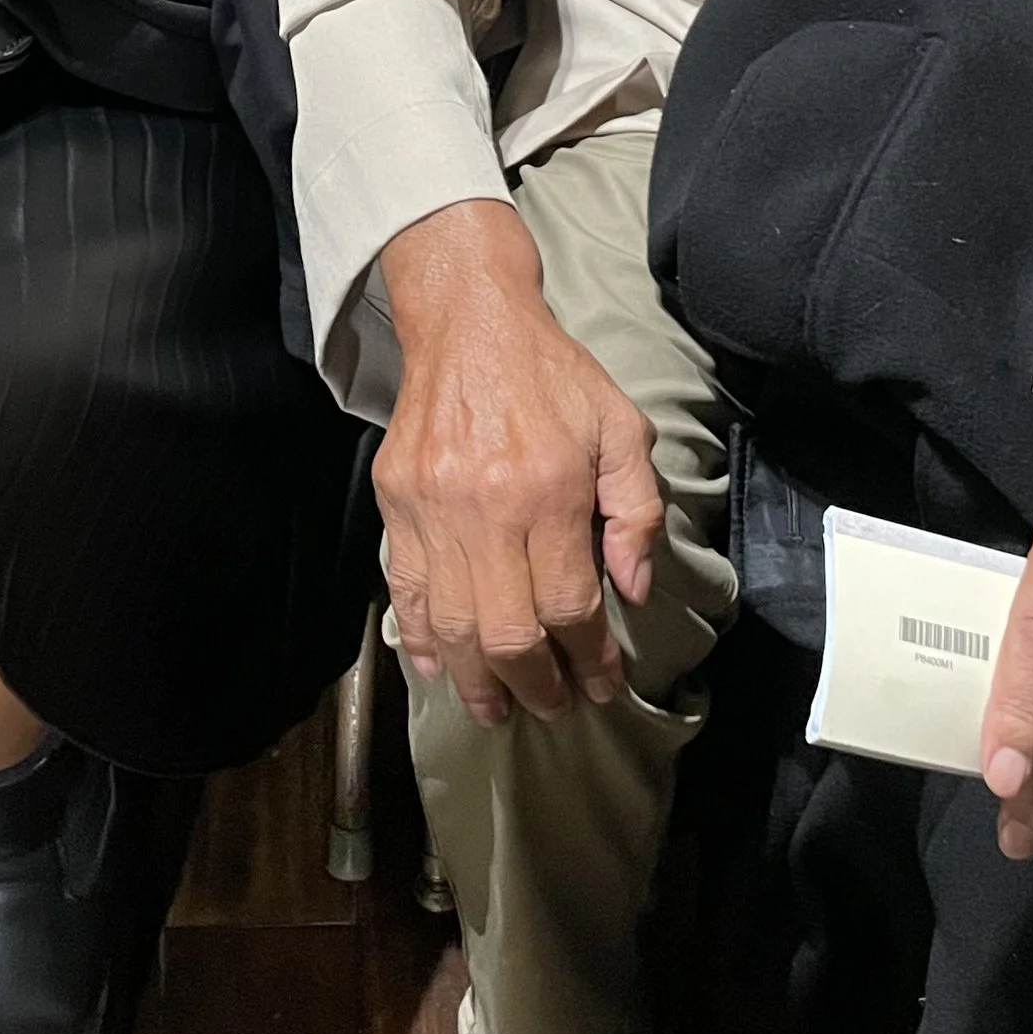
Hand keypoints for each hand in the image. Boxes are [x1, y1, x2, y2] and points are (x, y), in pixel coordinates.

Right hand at [376, 197, 664, 727]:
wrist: (468, 324)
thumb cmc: (555, 377)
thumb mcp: (621, 428)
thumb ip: (636, 511)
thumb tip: (632, 590)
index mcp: (548, 493)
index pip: (569, 606)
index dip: (589, 659)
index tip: (601, 685)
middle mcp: (485, 511)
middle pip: (506, 632)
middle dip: (534, 686)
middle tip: (552, 708)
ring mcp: (432, 511)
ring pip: (450, 625)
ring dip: (474, 681)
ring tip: (496, 710)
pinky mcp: (396, 503)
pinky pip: (405, 589)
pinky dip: (419, 638)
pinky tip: (437, 669)